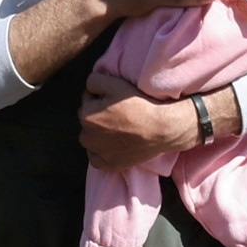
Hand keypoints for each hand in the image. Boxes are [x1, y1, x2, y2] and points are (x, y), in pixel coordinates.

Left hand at [78, 78, 204, 173]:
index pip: (87, 99)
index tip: (115, 99)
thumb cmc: (139, 104)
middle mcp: (87, 137)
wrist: (161, 128)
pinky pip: (96, 159)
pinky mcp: (109, 165)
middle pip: (87, 119)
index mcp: (86, 115)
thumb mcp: (115, 84)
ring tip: (116, 128)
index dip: (101, 96)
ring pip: (90, 139)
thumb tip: (89, 87)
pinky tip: (112, 145)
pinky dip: (101, 153)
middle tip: (117, 113)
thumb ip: (94, 81)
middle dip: (97, 115)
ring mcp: (98, 153)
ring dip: (97, 133)